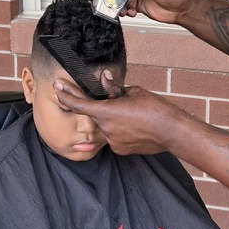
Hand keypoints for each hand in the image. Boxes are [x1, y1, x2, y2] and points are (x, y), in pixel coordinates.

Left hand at [54, 72, 184, 154]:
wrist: (172, 132)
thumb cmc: (155, 108)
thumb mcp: (134, 92)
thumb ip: (114, 88)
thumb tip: (104, 78)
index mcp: (106, 111)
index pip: (78, 104)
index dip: (66, 95)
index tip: (57, 88)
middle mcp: (105, 128)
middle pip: (95, 114)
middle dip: (103, 106)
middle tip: (120, 101)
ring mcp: (112, 141)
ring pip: (106, 126)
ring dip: (114, 118)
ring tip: (135, 114)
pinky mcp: (120, 150)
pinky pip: (115, 136)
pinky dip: (121, 130)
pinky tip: (137, 126)